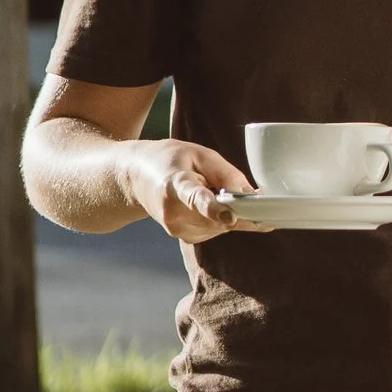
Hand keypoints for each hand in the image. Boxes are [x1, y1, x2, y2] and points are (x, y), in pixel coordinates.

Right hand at [132, 139, 252, 242]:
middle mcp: (172, 213)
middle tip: (245, 192)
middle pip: (216, 219)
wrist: (138, 178)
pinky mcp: (183, 237)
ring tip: (213, 191)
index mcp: (175, 186)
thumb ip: (227, 174)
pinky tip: (211, 204)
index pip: (195, 199)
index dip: (213, 209)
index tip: (229, 217)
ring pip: (220, 227)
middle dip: (237, 209)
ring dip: (228, 213)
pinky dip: (221, 219)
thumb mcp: (200, 154)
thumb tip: (252, 196)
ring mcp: (176, 229)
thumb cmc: (171, 161)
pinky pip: (215, 230)